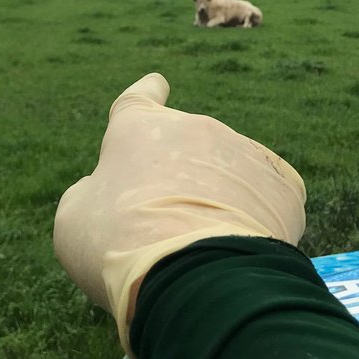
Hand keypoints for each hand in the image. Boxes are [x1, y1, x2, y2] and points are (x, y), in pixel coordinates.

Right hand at [53, 72, 305, 354]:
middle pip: (186, 150)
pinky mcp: (283, 185)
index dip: (145, 94)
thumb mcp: (75, 220)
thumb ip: (92, 195)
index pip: (139, 98)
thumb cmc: (118, 243)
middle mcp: (195, 127)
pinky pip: (268, 197)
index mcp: (139, 127)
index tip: (156, 85)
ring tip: (204, 250)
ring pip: (228, 175)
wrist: (193, 273)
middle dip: (180, 180)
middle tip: (166, 231)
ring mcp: (243, 151)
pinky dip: (257, 219)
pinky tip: (243, 248)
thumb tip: (107, 195)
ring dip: (219, 201)